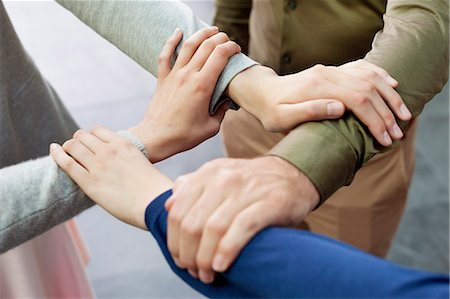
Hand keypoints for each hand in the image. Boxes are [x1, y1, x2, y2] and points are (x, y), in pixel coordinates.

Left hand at [49, 127, 172, 228]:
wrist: (154, 202)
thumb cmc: (151, 188)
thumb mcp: (140, 162)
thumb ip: (125, 158)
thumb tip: (117, 163)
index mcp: (122, 144)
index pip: (97, 130)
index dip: (89, 137)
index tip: (88, 145)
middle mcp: (108, 150)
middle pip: (82, 136)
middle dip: (77, 142)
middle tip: (76, 152)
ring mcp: (98, 165)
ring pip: (72, 146)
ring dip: (68, 148)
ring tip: (67, 155)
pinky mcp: (89, 182)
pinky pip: (66, 162)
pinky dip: (57, 154)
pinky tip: (53, 150)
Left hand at [130, 26, 240, 161]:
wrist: (157, 137)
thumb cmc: (184, 135)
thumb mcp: (211, 127)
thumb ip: (222, 112)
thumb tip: (226, 101)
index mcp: (203, 86)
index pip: (220, 55)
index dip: (231, 48)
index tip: (237, 50)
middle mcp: (188, 75)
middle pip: (207, 46)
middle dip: (220, 38)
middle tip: (227, 40)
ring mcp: (174, 75)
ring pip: (189, 45)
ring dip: (201, 34)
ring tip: (211, 30)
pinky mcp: (163, 78)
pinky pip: (166, 54)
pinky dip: (172, 40)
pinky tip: (178, 31)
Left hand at [164, 156, 317, 282]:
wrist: (293, 174)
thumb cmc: (252, 183)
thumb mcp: (219, 176)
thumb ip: (192, 187)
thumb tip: (168, 206)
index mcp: (208, 173)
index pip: (178, 212)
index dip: (174, 241)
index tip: (179, 259)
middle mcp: (224, 178)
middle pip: (192, 224)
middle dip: (188, 254)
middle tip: (193, 271)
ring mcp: (246, 189)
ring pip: (213, 229)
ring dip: (205, 258)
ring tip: (207, 274)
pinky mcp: (269, 202)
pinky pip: (240, 229)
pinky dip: (227, 251)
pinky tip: (221, 265)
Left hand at [227, 60, 411, 145]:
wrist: (262, 92)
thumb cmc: (270, 110)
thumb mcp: (281, 118)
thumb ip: (309, 111)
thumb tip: (340, 108)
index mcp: (317, 87)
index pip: (357, 100)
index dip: (375, 120)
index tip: (385, 139)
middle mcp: (327, 74)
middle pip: (368, 88)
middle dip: (387, 113)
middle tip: (398, 134)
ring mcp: (331, 70)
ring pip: (369, 77)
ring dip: (389, 96)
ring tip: (404, 114)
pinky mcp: (332, 71)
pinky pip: (361, 68)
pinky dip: (379, 75)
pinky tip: (392, 84)